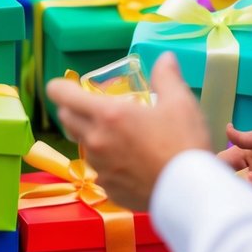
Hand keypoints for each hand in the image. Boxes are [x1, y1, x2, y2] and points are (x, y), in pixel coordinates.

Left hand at [47, 52, 210, 209]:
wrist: (191, 193)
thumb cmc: (184, 144)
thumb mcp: (181, 103)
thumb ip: (167, 77)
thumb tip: (165, 58)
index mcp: (107, 115)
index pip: (61, 94)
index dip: (60, 87)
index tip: (69, 86)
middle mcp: (95, 140)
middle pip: (66, 118)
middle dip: (74, 109)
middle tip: (97, 108)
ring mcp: (99, 167)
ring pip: (83, 145)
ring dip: (92, 136)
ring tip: (120, 137)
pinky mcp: (107, 188)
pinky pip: (99, 170)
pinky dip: (108, 163)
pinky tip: (131, 163)